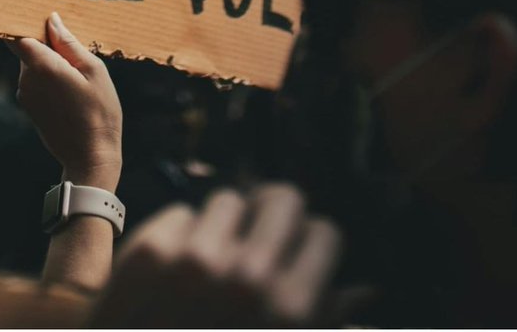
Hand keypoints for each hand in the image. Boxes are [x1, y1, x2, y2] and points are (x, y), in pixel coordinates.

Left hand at [10, 13, 121, 189]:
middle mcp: (27, 78)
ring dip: (49, 61)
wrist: (90, 157)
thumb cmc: (99, 112)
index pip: (15, 34)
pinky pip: (35, 80)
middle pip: (27, 47)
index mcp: (42, 66)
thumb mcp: (94, 71)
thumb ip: (70, 44)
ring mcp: (25, 94)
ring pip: (32, 64)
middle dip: (45, 42)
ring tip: (77, 72)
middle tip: (72, 45)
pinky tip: (71, 87)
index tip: (31, 10)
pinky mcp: (29, 106)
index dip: (19, 20)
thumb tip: (51, 20)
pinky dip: (48, 77)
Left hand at [88, 185, 343, 327]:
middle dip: (274, 215)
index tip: (298, 255)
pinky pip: (181, 212)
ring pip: (228, 199)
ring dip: (224, 226)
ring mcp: (194, 259)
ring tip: (211, 262)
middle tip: (261, 234)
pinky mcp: (148, 249)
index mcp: (290, 307)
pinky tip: (171, 271)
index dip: (312, 244)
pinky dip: (180, 235)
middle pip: (282, 197)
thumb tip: (368, 291)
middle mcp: (247, 276)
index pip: (325, 232)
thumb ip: (324, 319)